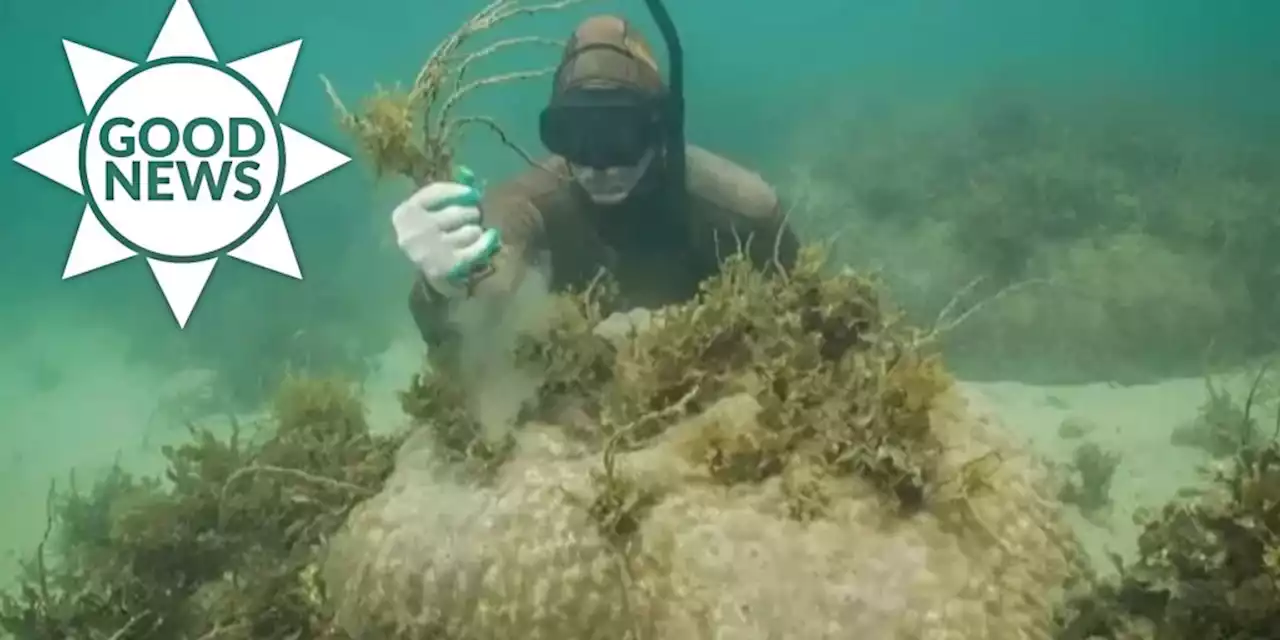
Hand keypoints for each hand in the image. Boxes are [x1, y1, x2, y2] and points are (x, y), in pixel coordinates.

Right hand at [392, 167, 500, 296]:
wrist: (427, 280)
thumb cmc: (430, 238)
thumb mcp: (427, 215)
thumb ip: (444, 195)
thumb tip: (469, 174)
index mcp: (404, 214)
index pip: (434, 193)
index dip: (457, 191)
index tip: (471, 193)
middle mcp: (412, 232)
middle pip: (456, 212)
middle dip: (470, 213)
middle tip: (473, 216)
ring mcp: (429, 251)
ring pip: (469, 230)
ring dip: (476, 230)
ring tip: (472, 233)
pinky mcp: (446, 267)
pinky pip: (476, 249)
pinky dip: (486, 242)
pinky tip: (490, 237)